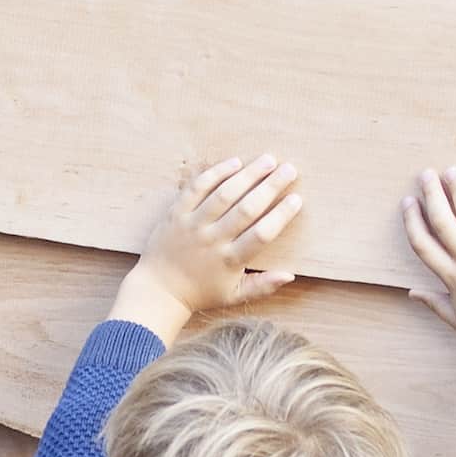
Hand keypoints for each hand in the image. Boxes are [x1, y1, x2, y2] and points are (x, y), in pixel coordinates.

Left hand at [114, 154, 304, 339]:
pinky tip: (234, 162)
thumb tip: (290, 275)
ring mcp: (193, 225)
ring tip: (268, 160)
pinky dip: (216, 173)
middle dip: (271, 186)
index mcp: (230, 261)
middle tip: (290, 169)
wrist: (159, 290)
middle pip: (247, 208)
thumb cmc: (201, 293)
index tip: (296, 199)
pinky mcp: (176, 213)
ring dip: (248, 174)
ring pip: (224, 194)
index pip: (262, 234)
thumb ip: (262, 286)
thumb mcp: (234, 296)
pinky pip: (197, 188)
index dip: (281, 215)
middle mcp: (212, 240)